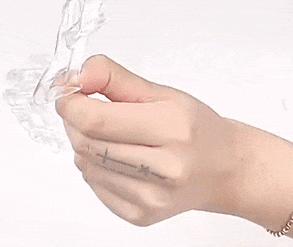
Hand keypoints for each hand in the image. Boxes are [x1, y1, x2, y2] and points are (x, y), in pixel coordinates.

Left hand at [55, 55, 237, 225]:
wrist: (224, 168)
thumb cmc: (195, 126)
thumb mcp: (160, 91)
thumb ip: (114, 78)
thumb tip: (77, 76)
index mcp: (171, 128)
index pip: (96, 120)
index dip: (71, 104)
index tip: (68, 92)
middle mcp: (163, 170)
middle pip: (86, 143)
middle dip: (74, 120)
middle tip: (84, 106)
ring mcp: (151, 198)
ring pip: (85, 164)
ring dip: (84, 142)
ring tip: (109, 131)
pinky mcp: (141, 216)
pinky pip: (94, 184)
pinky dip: (94, 165)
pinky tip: (117, 155)